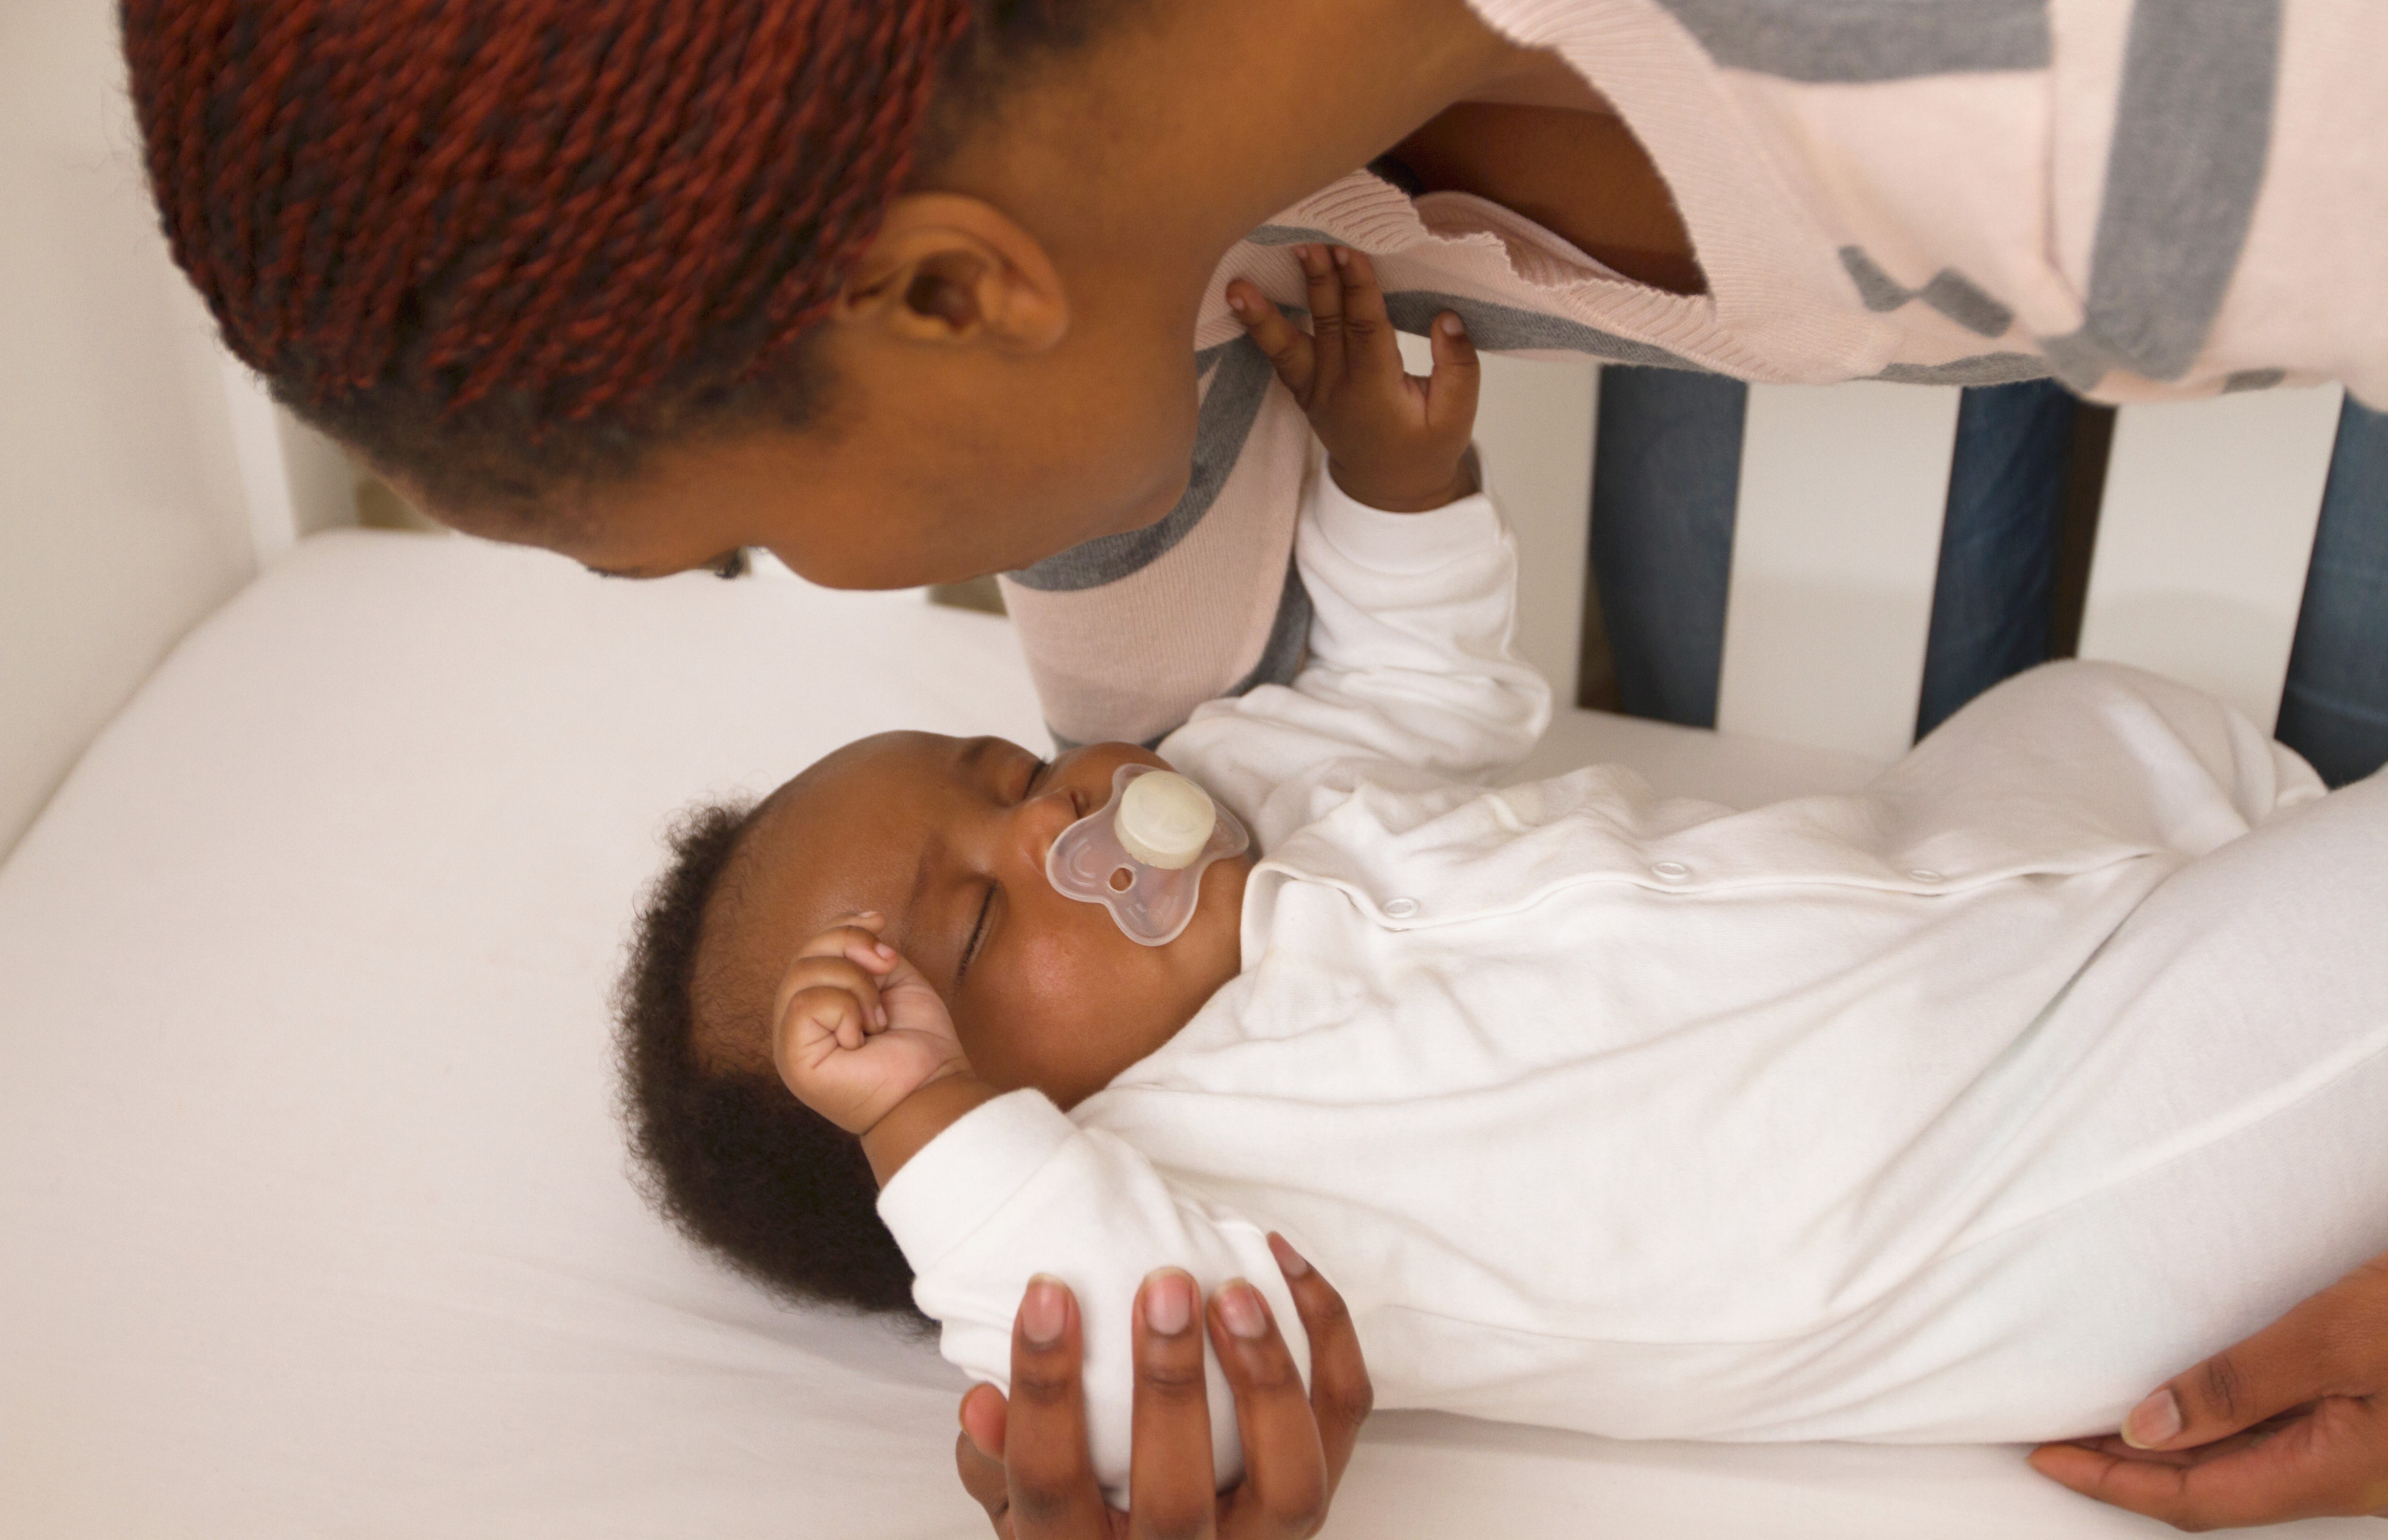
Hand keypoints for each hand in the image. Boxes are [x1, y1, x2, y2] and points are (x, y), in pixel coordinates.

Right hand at [769, 912, 969, 1135]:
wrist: (933, 1089)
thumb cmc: (918, 1043)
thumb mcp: (895, 981)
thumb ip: (869, 951)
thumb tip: (868, 918)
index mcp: (818, 1002)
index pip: (813, 946)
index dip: (843, 926)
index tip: (880, 922)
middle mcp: (797, 1021)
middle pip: (806, 954)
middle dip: (853, 947)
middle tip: (888, 968)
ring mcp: (790, 1040)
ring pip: (804, 973)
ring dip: (857, 986)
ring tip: (878, 1019)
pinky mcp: (792, 1058)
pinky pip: (805, 1003)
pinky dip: (845, 1010)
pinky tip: (861, 1037)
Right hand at [953, 1234, 1371, 1538]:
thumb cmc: (1080, 1518)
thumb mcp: (1015, 1505)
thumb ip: (993, 1458)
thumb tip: (983, 1399)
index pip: (1051, 1483)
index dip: (1045, 1387)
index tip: (1048, 1291)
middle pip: (1178, 1500)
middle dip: (1172, 1387)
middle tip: (1165, 1283)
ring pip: (1291, 1483)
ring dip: (1267, 1378)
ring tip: (1237, 1290)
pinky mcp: (1316, 1493)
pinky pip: (1344, 1416)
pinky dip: (1329, 1336)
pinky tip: (1285, 1266)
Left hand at [1227, 246, 1478, 511]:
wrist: (1390, 488)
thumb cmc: (1428, 446)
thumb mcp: (1457, 416)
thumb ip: (1459, 367)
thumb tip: (1447, 317)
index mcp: (1376, 392)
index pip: (1366, 330)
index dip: (1357, 289)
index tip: (1348, 251)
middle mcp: (1339, 389)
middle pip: (1327, 325)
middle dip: (1317, 281)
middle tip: (1306, 241)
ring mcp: (1315, 392)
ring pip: (1289, 345)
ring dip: (1265, 311)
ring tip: (1238, 285)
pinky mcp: (1304, 391)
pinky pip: (1280, 357)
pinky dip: (1260, 329)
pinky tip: (1240, 300)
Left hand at [2028, 1252, 2387, 1529]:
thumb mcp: (2340, 1335)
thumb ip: (2242, 1384)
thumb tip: (2142, 1428)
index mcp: (2332, 1469)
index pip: (2193, 1496)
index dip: (2110, 1482)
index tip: (2039, 1455)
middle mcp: (2348, 1476)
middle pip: (2216, 1490)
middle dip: (2129, 1472)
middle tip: (2052, 1436)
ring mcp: (2368, 1455)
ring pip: (2249, 1468)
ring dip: (2175, 1452)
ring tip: (2106, 1421)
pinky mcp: (2380, 1423)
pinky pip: (2282, 1440)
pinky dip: (2224, 1429)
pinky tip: (2197, 1404)